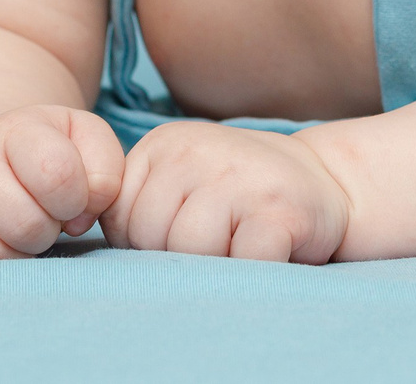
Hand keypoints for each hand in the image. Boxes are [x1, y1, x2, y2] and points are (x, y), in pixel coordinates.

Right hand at [0, 105, 124, 265]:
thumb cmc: (48, 157)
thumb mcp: (87, 143)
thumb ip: (106, 169)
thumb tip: (82, 214)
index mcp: (14, 128)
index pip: (58, 175)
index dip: (77, 200)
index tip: (71, 201)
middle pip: (24, 225)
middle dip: (45, 233)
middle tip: (40, 221)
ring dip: (11, 257)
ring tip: (12, 236)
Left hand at [103, 120, 350, 263]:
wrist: (323, 181)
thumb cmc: (239, 195)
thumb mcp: (180, 182)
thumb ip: (138, 204)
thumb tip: (93, 236)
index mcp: (164, 145)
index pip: (121, 220)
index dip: (147, 245)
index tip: (184, 231)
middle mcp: (197, 150)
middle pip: (153, 239)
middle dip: (180, 257)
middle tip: (220, 239)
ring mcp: (240, 176)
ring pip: (193, 253)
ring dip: (218, 265)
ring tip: (241, 242)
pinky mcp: (279, 209)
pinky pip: (242, 264)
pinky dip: (253, 270)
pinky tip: (269, 248)